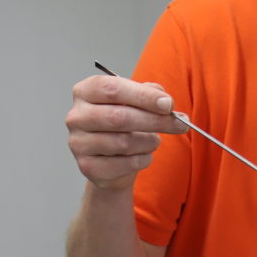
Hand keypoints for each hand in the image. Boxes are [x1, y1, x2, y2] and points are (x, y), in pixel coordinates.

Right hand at [65, 74, 187, 190]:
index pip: (113, 89)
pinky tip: (143, 155)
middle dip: (155, 121)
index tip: (168, 104)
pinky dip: (143, 160)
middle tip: (179, 124)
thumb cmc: (123, 125)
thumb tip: (165, 102)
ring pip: (124, 143)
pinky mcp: (87, 167)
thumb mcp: (135, 102)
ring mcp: (78, 143)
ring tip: (154, 141)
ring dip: (149, 142)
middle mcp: (76, 116)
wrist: (111, 161)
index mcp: (85, 91)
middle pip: (119, 117)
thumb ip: (150, 94)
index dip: (144, 96)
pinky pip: (125, 164)